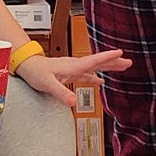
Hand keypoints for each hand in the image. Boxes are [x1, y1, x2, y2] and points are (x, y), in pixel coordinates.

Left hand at [15, 48, 130, 106]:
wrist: (26, 67)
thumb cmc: (35, 73)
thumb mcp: (48, 84)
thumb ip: (61, 93)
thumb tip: (74, 102)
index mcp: (72, 66)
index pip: (94, 61)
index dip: (108, 57)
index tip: (121, 54)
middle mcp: (74, 65)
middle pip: (98, 62)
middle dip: (113, 62)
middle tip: (128, 62)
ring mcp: (72, 69)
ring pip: (94, 67)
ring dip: (107, 67)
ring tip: (121, 67)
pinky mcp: (68, 74)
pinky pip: (86, 74)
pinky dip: (95, 77)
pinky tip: (101, 82)